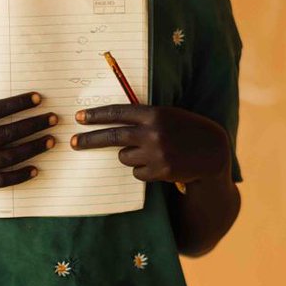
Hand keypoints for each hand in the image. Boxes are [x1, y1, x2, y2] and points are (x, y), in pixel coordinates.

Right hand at [0, 91, 58, 191]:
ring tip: (51, 140)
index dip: (19, 103)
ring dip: (33, 148)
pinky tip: (36, 170)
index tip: (38, 98)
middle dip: (34, 124)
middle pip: (9, 133)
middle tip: (54, 119)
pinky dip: (19, 176)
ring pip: (10, 156)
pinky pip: (1, 180)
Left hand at [70, 104, 230, 184]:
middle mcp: (154, 132)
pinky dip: (143, 170)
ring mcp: (156, 153)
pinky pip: (137, 172)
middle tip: (73, 142)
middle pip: (112, 136)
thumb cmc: (187, 130)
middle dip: (89, 140)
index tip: (78, 117)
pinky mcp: (160, 171)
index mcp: (155, 113)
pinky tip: (159, 164)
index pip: (118, 113)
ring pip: (124, 157)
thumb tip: (114, 123)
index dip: (96, 116)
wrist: (212, 152)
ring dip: (129, 156)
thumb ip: (145, 117)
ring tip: (150, 152)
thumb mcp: (169, 115)